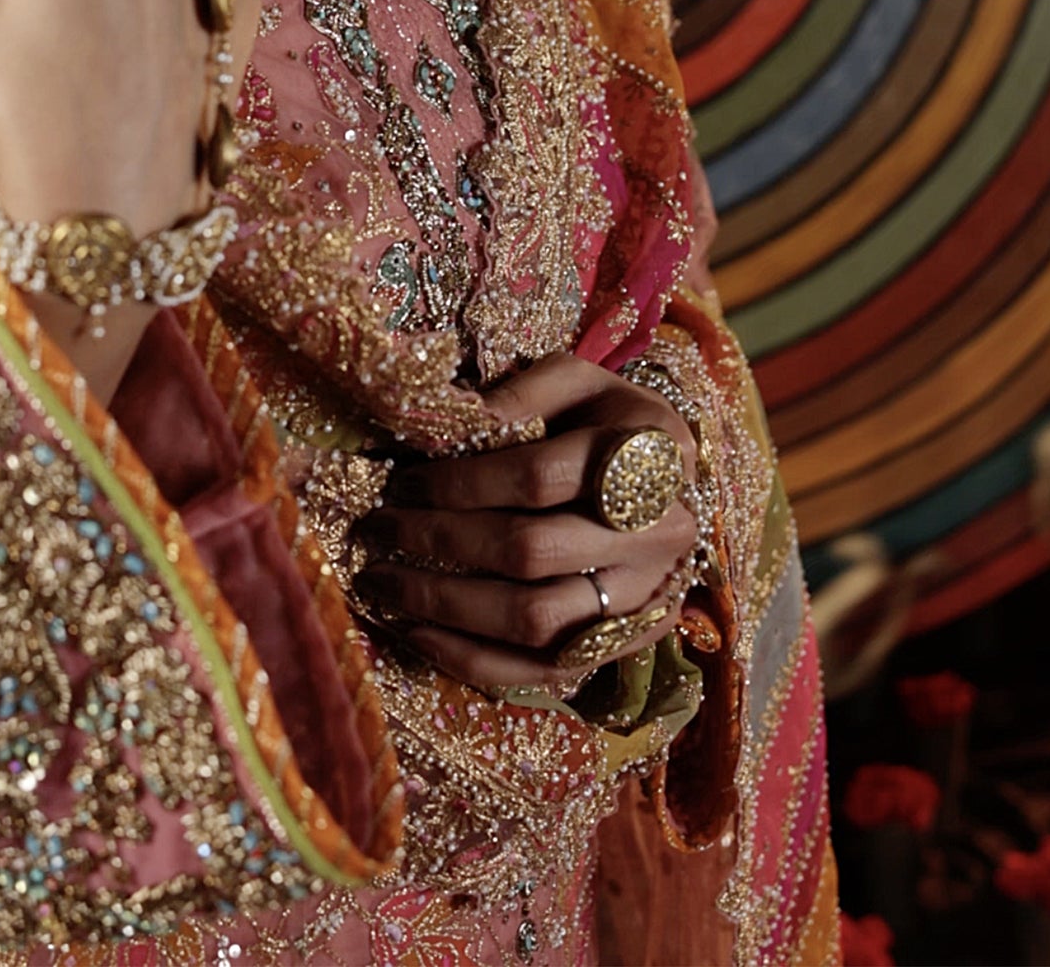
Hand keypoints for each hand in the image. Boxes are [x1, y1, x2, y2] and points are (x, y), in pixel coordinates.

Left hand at [354, 355, 696, 694]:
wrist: (673, 482)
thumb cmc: (611, 419)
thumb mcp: (580, 381)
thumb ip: (523, 393)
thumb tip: (451, 421)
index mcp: (648, 454)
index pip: (538, 477)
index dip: (461, 482)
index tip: (401, 481)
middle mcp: (656, 533)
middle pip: (531, 551)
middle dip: (440, 543)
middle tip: (377, 530)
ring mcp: (645, 597)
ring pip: (534, 619)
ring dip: (445, 606)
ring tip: (382, 582)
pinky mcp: (628, 643)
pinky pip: (544, 669)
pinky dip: (474, 659)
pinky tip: (417, 634)